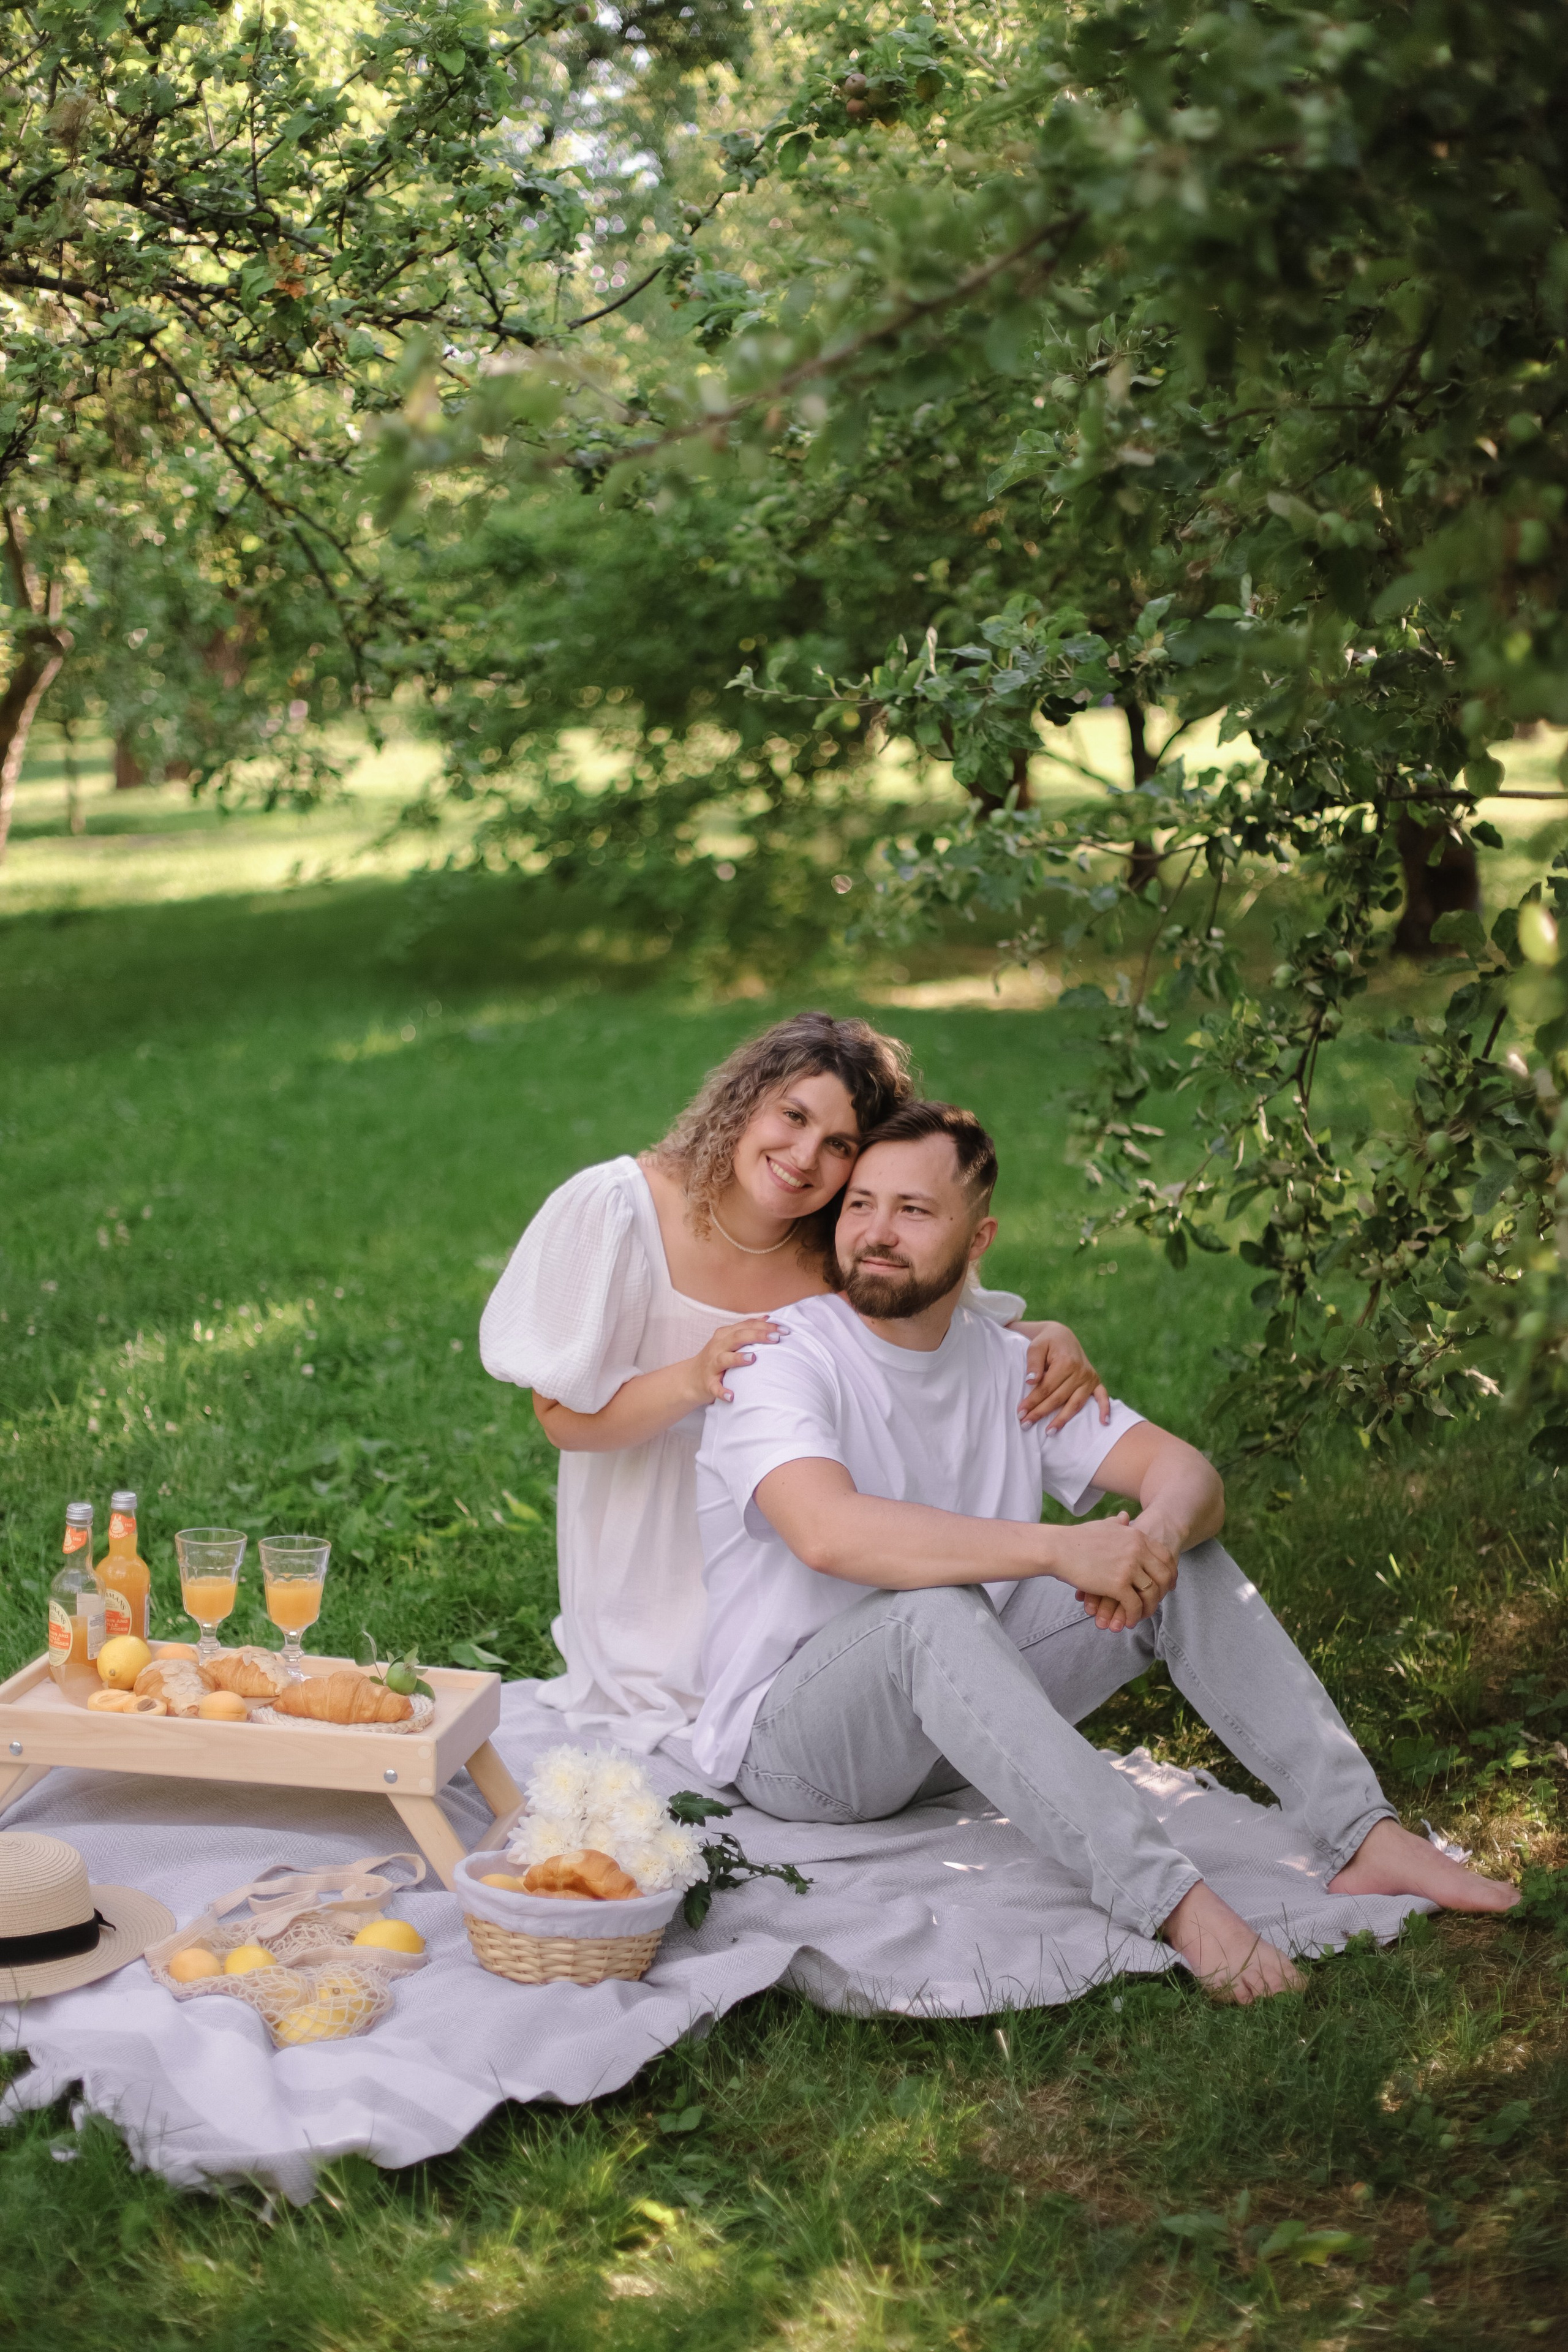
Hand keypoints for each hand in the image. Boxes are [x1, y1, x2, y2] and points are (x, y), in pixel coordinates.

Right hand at [688, 1317, 782, 1406]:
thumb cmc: (716, 1358)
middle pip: (737, 1337)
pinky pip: (715, 1387)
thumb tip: (768, 1318)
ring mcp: (711, 1365)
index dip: (765, 1326)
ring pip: (723, 1359)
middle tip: (776, 1338)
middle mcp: (717, 1347)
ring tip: (753, 1358)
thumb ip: (746, 1330)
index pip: (746, 1326)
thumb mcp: (729, 1340)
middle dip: (757, 1336)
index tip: (784, 1329)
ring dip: (738, 1358)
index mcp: (724, 1335)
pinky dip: (722, 1391)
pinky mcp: (708, 1383)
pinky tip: (731, 1396)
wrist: (691, 1379)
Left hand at [1018, 1320, 1110, 1430]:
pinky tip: (1104, 1422)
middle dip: (1040, 1413)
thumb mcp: (1036, 1346)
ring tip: (1049, 1432)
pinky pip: (1102, 1397)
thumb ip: (1033, 1363)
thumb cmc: (1046, 1342)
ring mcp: (1089, 1378)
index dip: (1032, 1401)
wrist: (1062, 1335)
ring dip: (1063, 1419)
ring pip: (1075, 1404)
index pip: (1046, 1388)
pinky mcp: (1095, 1381)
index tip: (1020, 1413)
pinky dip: (1105, 1409)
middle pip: (1058, 1398)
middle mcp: (1080, 1371)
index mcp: (1066, 1362)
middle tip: (1025, 1424)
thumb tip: (1031, 1381)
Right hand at [1047, 1511, 1176, 1629]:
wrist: (1058, 1548)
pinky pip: (1134, 1605)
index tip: (1167, 1584)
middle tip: (1156, 1602)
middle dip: (1163, 1592)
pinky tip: (1128, 1620)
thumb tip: (1126, 1516)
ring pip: (1151, 1592)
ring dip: (1148, 1607)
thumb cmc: (1077, 1538)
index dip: (1169, 1573)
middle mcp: (1137, 1550)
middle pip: (1164, 1575)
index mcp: (1137, 1536)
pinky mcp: (1118, 1585)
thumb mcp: (1104, 1525)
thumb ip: (1119, 1523)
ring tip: (1140, 1614)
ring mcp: (1129, 1567)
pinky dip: (1133, 1615)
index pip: (1165, 1556)